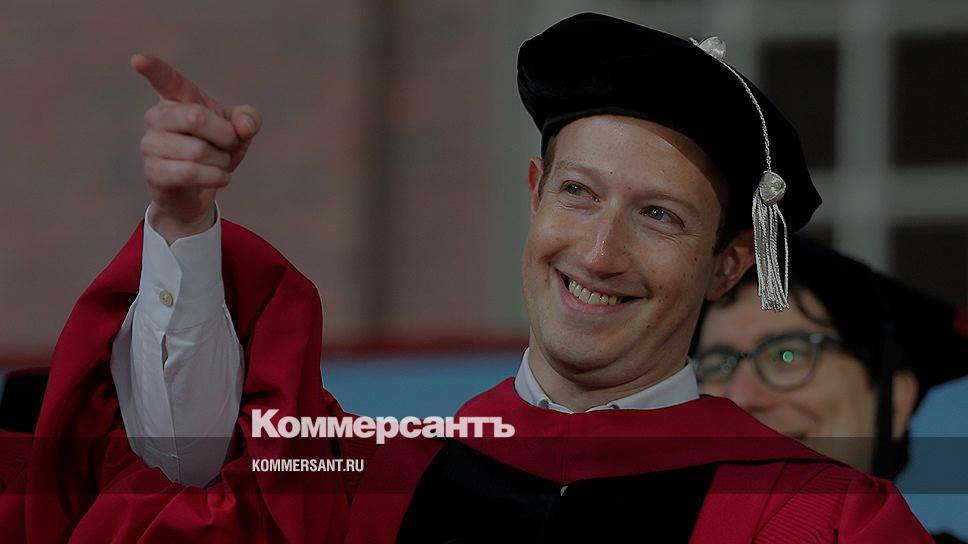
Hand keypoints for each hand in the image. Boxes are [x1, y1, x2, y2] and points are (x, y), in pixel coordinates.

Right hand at [131, 53, 261, 243]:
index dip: (153, 68)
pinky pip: (189, 173)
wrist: (203, 188)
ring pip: (197, 150)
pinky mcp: (153, 173)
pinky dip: (215, 177)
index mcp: (177, 98)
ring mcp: (150, 144)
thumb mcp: (240, 130)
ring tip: (220, 163)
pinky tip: (221, 178)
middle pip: (196, 117)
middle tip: (230, 144)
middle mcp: (157, 117)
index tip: (138, 60)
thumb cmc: (218, 148)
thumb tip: (243, 127)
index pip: (165, 79)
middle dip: (225, 135)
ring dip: (221, 160)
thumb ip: (248, 119)